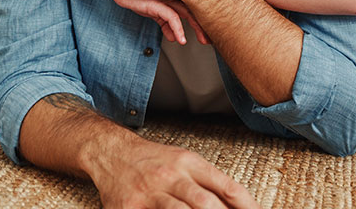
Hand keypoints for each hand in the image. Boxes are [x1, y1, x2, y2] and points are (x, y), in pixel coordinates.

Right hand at [90, 140, 258, 208]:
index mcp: (189, 163)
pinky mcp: (129, 207)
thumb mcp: (184, 162)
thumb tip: (237, 205)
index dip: (245, 206)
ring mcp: (149, 193)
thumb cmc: (154, 161)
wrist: (110, 152)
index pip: (226, 187)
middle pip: (205, 203)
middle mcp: (171, 176)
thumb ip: (209, 182)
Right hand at [107, 0, 209, 44]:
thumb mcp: (153, 11)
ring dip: (197, 28)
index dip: (206, 18)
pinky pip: (171, 17)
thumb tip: (175, 38)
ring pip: (188, 13)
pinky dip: (177, 30)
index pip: (197, 5)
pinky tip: (180, 39)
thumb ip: (165, 23)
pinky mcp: (157, 2)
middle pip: (197, 8)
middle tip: (216, 36)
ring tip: (203, 41)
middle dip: (207, 23)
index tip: (214, 32)